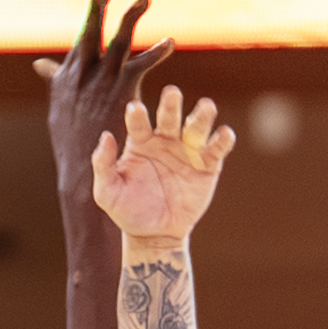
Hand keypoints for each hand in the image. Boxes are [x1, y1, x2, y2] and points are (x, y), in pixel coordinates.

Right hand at [36, 0, 172, 205]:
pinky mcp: (121, 94)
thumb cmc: (72, 147)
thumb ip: (56, 81)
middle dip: (100, 4)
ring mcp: (101, 84)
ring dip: (132, 18)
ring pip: (117, 42)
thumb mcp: (58, 110)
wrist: (81, 175)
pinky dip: (156, 53)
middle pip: (91, 31)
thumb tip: (41, 64)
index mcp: (66, 79)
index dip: (90, 14)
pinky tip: (169, 42)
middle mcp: (81, 76)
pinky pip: (140, 66)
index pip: (80, 40)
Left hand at [92, 84, 234, 247]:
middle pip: (169, 116)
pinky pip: (217, 149)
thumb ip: (103, 165)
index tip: (136, 109)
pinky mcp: (208, 166)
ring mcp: (188, 151)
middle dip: (171, 104)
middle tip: (172, 93)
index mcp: (140, 142)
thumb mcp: (107, 192)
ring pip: (196, 126)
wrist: (155, 235)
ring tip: (206, 106)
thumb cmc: (128, 211)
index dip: (137, 116)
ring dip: (202, 115)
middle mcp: (165, 140)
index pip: (138, 123)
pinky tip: (224, 134)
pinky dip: (223, 139)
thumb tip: (106, 136)